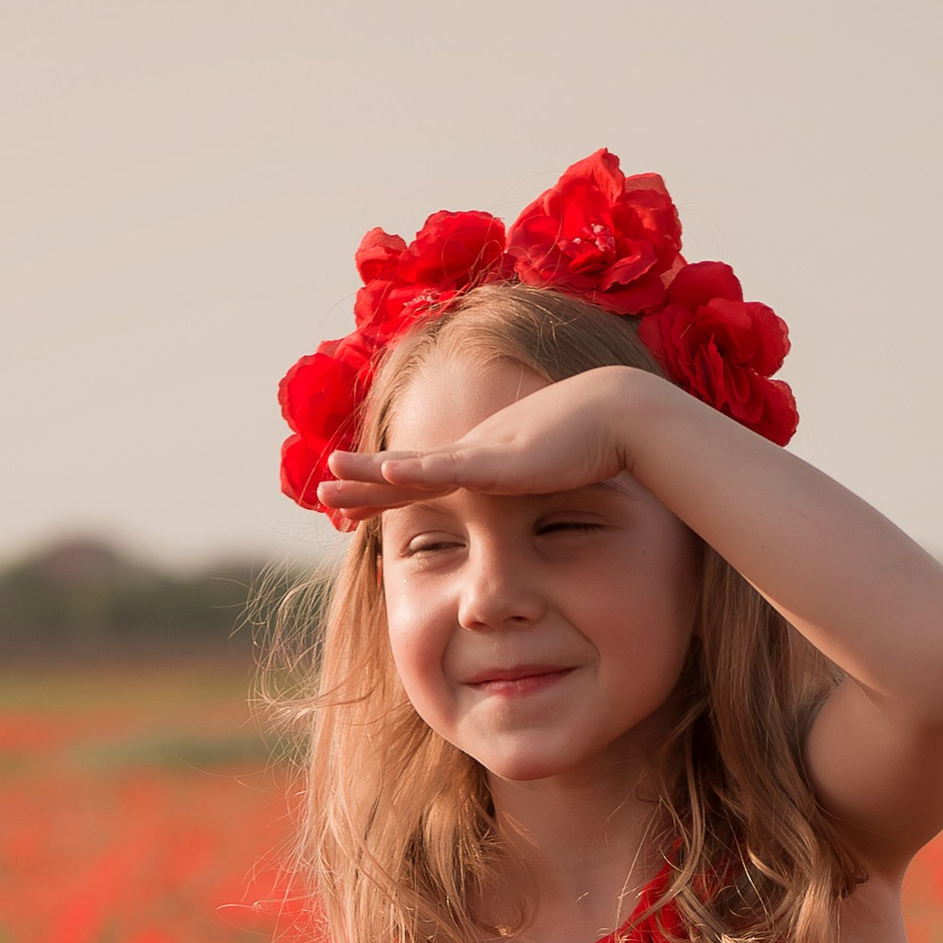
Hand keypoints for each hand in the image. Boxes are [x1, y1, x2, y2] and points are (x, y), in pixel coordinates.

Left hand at [319, 366, 653, 519]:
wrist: (620, 415)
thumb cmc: (593, 448)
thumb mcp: (549, 482)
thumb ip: (530, 501)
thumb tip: (527, 528)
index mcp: (479, 462)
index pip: (421, 482)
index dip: (384, 495)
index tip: (353, 511)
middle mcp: (471, 453)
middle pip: (405, 472)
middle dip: (361, 483)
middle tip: (322, 494)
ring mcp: (482, 453)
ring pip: (415, 467)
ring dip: (372, 473)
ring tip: (332, 476)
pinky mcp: (501, 460)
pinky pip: (452, 469)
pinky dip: (420, 472)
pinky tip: (390, 472)